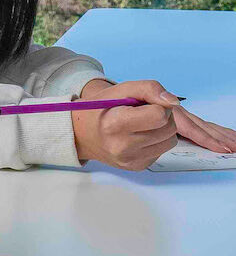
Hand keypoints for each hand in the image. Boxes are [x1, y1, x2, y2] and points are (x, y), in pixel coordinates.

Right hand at [79, 78, 235, 155]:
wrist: (81, 134)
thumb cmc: (99, 109)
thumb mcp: (118, 90)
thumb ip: (148, 89)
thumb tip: (174, 101)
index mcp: (115, 124)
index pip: (159, 115)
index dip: (156, 105)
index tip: (144, 104)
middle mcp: (124, 147)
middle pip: (169, 129)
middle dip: (162, 117)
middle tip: (144, 113)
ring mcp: (132, 160)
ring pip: (171, 141)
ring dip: (162, 129)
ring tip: (142, 124)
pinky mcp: (139, 166)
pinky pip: (162, 151)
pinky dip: (156, 141)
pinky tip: (139, 136)